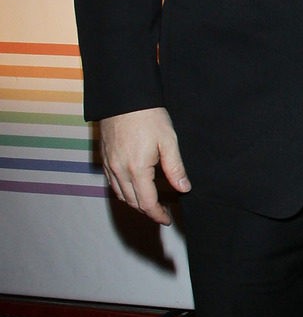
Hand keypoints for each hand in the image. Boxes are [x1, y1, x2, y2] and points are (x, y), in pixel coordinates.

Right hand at [99, 107, 189, 225]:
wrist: (123, 97)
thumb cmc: (148, 116)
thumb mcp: (169, 141)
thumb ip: (175, 168)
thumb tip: (184, 188)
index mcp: (137, 169)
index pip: (147, 203)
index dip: (158, 215)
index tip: (167, 219)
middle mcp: (119, 170)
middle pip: (133, 202)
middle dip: (148, 211)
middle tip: (163, 212)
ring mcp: (109, 165)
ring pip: (121, 194)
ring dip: (135, 202)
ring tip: (151, 202)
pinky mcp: (104, 158)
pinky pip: (112, 183)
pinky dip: (123, 191)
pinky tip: (134, 188)